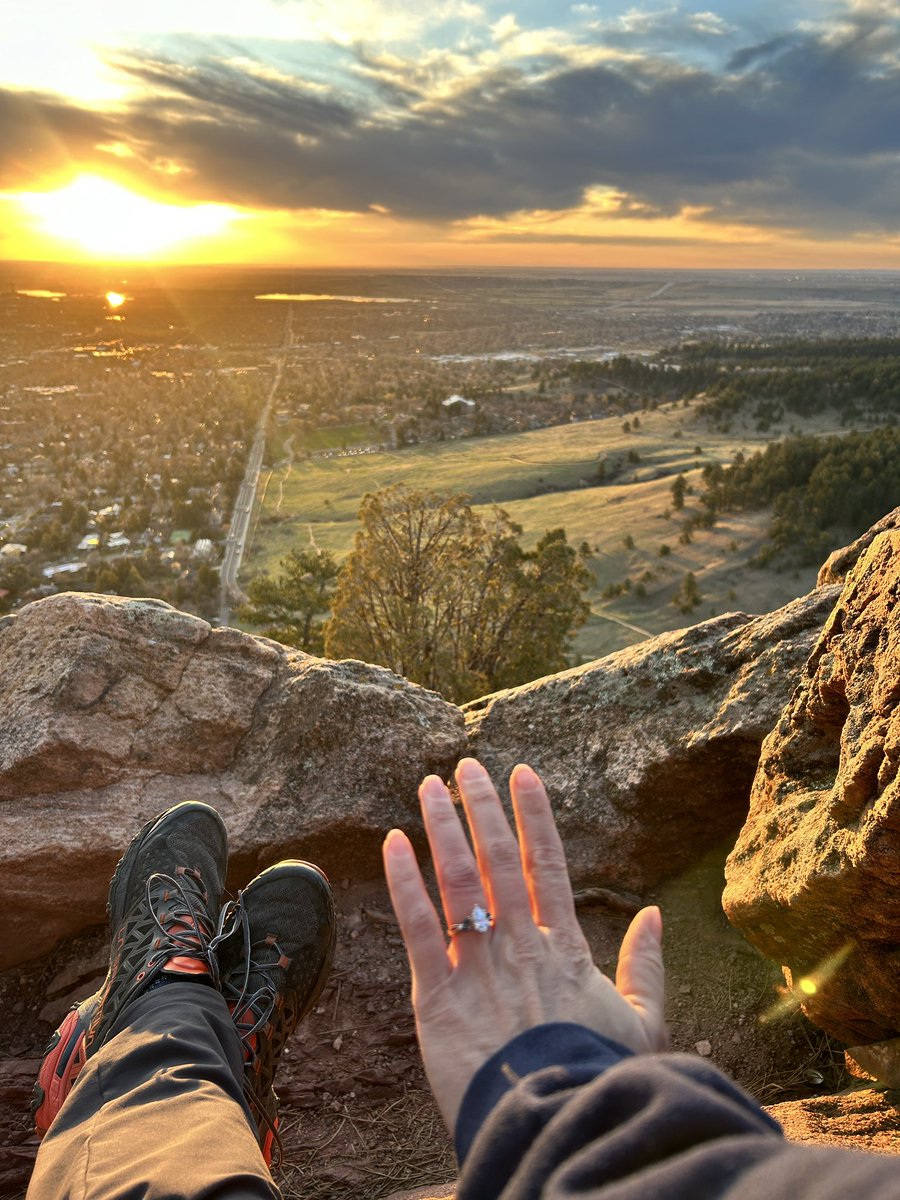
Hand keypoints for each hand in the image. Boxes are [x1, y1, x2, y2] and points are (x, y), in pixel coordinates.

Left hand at [382, 757, 666, 1132]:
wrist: (554, 1124)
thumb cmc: (597, 1077)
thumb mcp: (640, 1023)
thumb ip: (647, 966)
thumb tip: (655, 916)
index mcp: (563, 946)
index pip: (547, 863)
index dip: (534, 815)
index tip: (522, 773)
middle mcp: (518, 943)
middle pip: (497, 859)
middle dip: (481, 808)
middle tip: (465, 766)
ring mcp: (477, 965)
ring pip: (456, 880)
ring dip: (442, 828)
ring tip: (429, 786)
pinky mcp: (437, 995)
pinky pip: (417, 926)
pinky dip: (403, 882)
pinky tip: (393, 843)